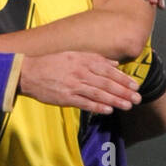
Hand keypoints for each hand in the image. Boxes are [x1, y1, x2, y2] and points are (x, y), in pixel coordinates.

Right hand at [19, 52, 139, 113]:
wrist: (28, 72)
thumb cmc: (51, 62)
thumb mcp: (74, 54)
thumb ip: (95, 59)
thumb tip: (114, 63)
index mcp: (83, 60)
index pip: (108, 70)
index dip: (123, 79)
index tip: (135, 85)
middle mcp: (80, 72)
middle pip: (106, 83)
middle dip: (124, 91)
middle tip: (137, 98)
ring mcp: (73, 85)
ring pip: (99, 93)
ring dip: (114, 100)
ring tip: (127, 105)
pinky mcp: (65, 98)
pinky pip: (84, 103)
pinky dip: (97, 106)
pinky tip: (108, 110)